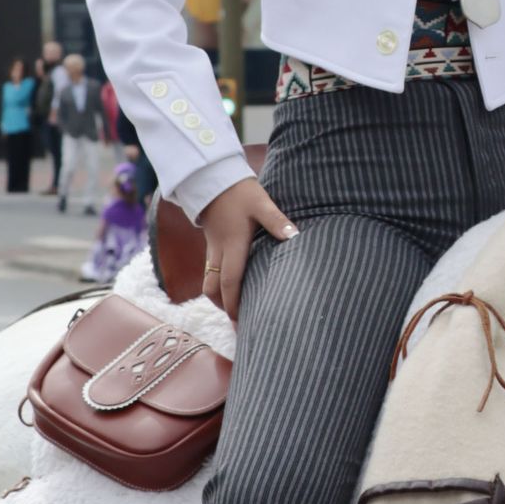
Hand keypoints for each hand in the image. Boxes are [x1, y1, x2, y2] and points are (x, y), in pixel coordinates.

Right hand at [198, 178, 297, 319]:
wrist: (212, 179)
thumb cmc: (239, 192)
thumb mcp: (261, 204)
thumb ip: (277, 221)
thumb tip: (295, 237)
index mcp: (233, 245)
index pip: (230, 282)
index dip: (234, 305)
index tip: (241, 323)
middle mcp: (220, 251)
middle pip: (213, 289)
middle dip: (224, 308)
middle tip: (238, 324)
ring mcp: (213, 249)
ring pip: (209, 281)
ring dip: (219, 297)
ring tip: (234, 310)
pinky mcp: (212, 244)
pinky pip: (212, 271)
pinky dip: (219, 284)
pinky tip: (232, 287)